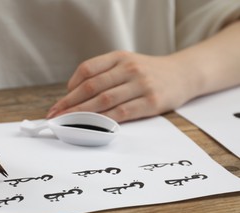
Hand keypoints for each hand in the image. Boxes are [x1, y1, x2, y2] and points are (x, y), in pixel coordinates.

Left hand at [47, 51, 195, 121]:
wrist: (183, 74)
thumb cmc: (148, 72)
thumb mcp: (126, 63)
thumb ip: (103, 74)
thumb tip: (73, 92)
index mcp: (119, 57)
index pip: (87, 70)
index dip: (70, 87)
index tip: (59, 102)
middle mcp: (129, 69)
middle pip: (92, 87)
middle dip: (69, 103)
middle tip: (55, 115)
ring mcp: (141, 85)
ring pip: (104, 101)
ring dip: (82, 114)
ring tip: (67, 123)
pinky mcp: (151, 102)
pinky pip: (122, 113)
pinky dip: (104, 121)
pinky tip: (92, 127)